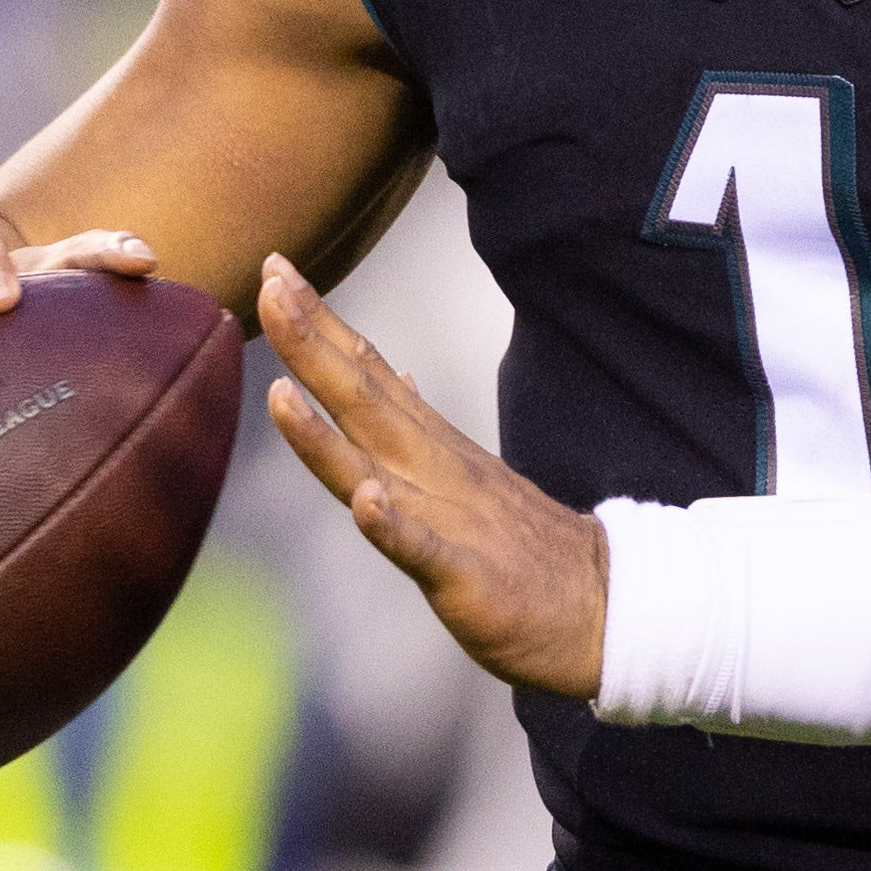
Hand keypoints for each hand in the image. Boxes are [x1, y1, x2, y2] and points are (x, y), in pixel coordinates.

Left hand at [258, 254, 606, 698]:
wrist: (601, 603)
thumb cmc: (523, 544)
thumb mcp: (466, 471)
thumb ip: (423, 426)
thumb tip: (398, 376)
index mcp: (427, 447)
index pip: (366, 371)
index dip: (318, 323)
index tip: (275, 268)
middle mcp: (429, 470)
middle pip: (360, 399)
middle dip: (310, 344)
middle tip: (269, 283)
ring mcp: (447, 520)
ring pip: (374, 468)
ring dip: (324, 433)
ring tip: (279, 391)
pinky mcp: (464, 576)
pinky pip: (423, 550)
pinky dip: (392, 526)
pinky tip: (366, 502)